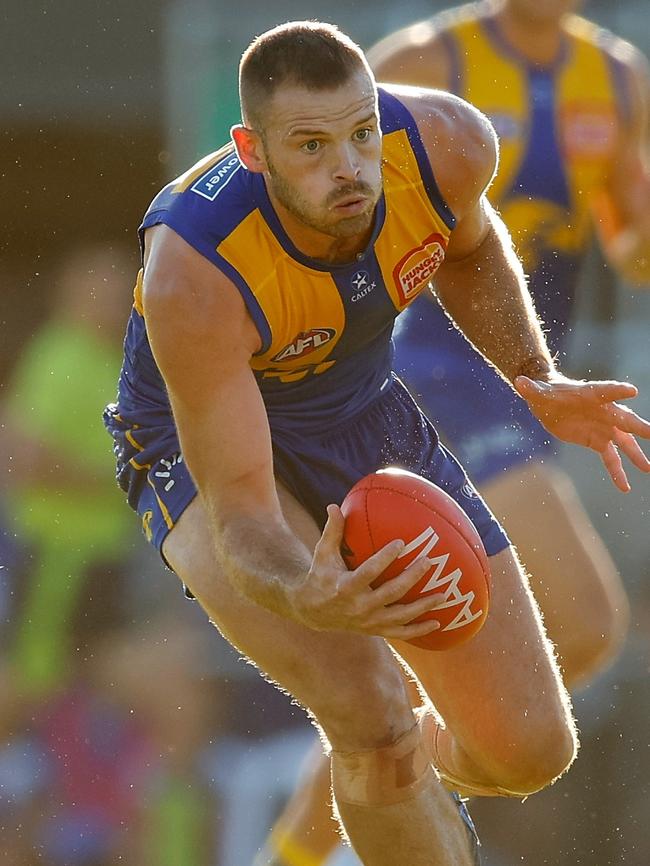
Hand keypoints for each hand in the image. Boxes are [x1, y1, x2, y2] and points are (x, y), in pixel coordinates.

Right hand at [290, 505, 445, 639]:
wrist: (313, 611)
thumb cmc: (321, 575)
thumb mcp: (323, 554)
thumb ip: (332, 531)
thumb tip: (334, 506)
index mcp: (347, 586)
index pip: (369, 571)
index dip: (385, 558)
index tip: (401, 543)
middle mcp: (360, 606)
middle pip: (391, 592)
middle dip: (412, 577)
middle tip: (429, 562)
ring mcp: (369, 621)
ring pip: (401, 616)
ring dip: (423, 606)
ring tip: (443, 594)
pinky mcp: (375, 629)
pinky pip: (400, 633)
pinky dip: (419, 630)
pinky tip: (437, 622)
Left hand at [514, 374, 649, 491]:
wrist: (550, 403)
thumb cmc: (547, 393)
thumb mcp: (537, 392)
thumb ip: (531, 388)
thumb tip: (518, 382)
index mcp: (591, 394)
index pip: (606, 390)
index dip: (618, 390)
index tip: (631, 391)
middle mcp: (604, 410)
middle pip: (624, 418)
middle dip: (638, 426)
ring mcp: (604, 427)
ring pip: (624, 441)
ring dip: (636, 454)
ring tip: (648, 468)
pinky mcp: (598, 441)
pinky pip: (611, 458)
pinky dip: (617, 472)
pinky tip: (625, 487)